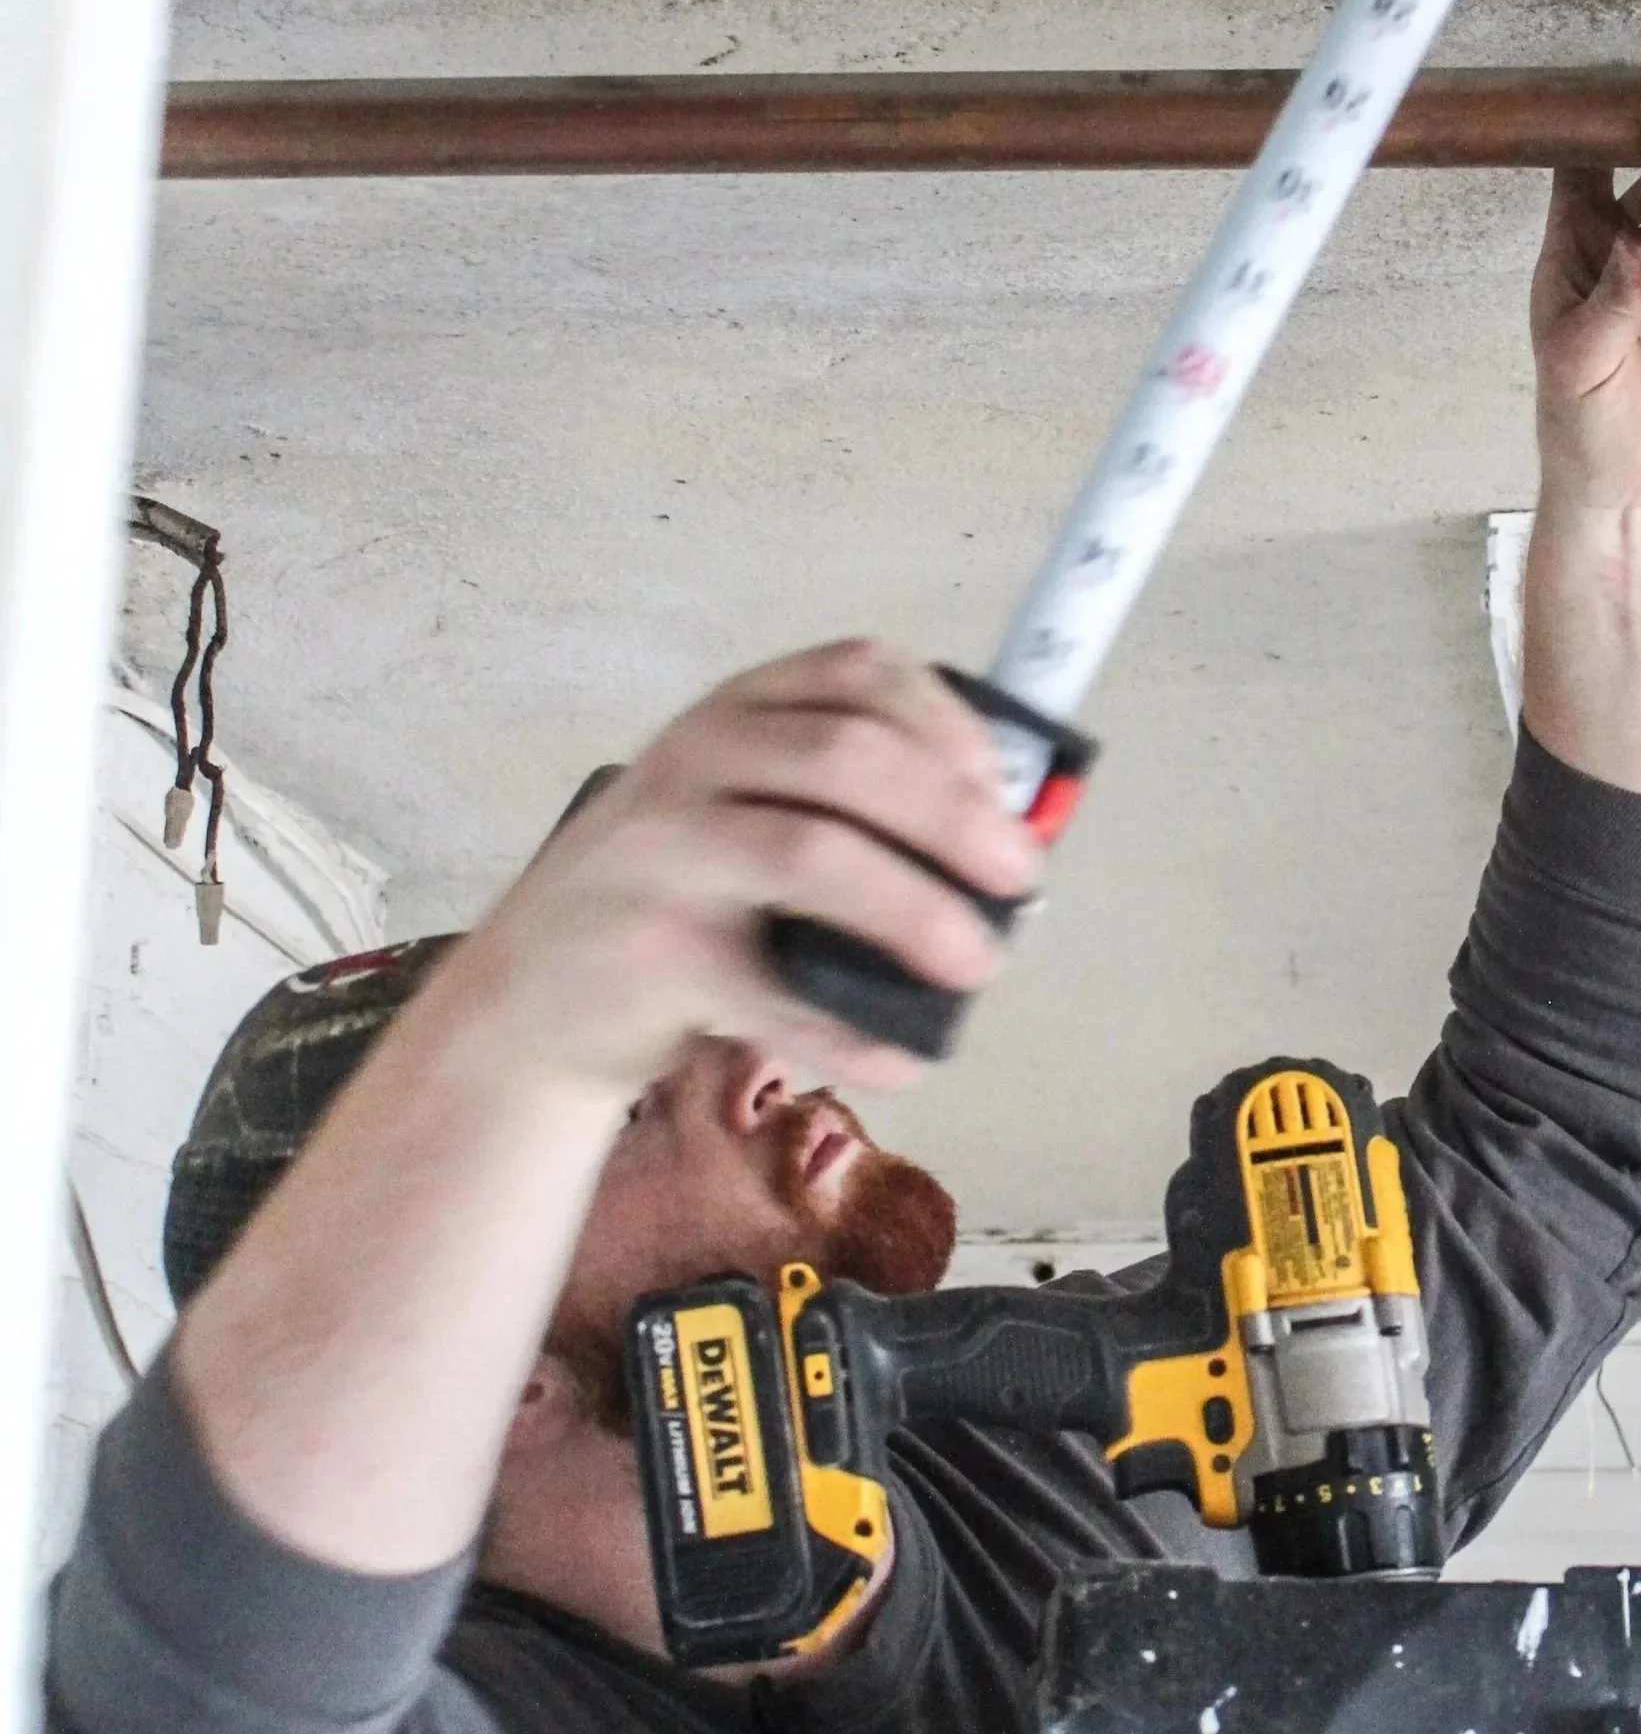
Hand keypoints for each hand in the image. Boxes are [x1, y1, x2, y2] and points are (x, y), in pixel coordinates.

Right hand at [457, 640, 1041, 1100]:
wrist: (528, 1001)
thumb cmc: (673, 906)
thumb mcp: (738, 819)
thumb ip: (841, 811)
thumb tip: (1001, 849)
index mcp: (732, 716)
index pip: (855, 674)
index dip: (948, 723)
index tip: (1003, 788)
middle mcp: (691, 763)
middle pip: (848, 759)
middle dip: (955, 820)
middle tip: (1019, 882)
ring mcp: (661, 854)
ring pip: (813, 855)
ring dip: (918, 913)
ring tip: (979, 964)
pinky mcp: (648, 954)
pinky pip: (772, 993)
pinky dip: (852, 1032)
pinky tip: (905, 1059)